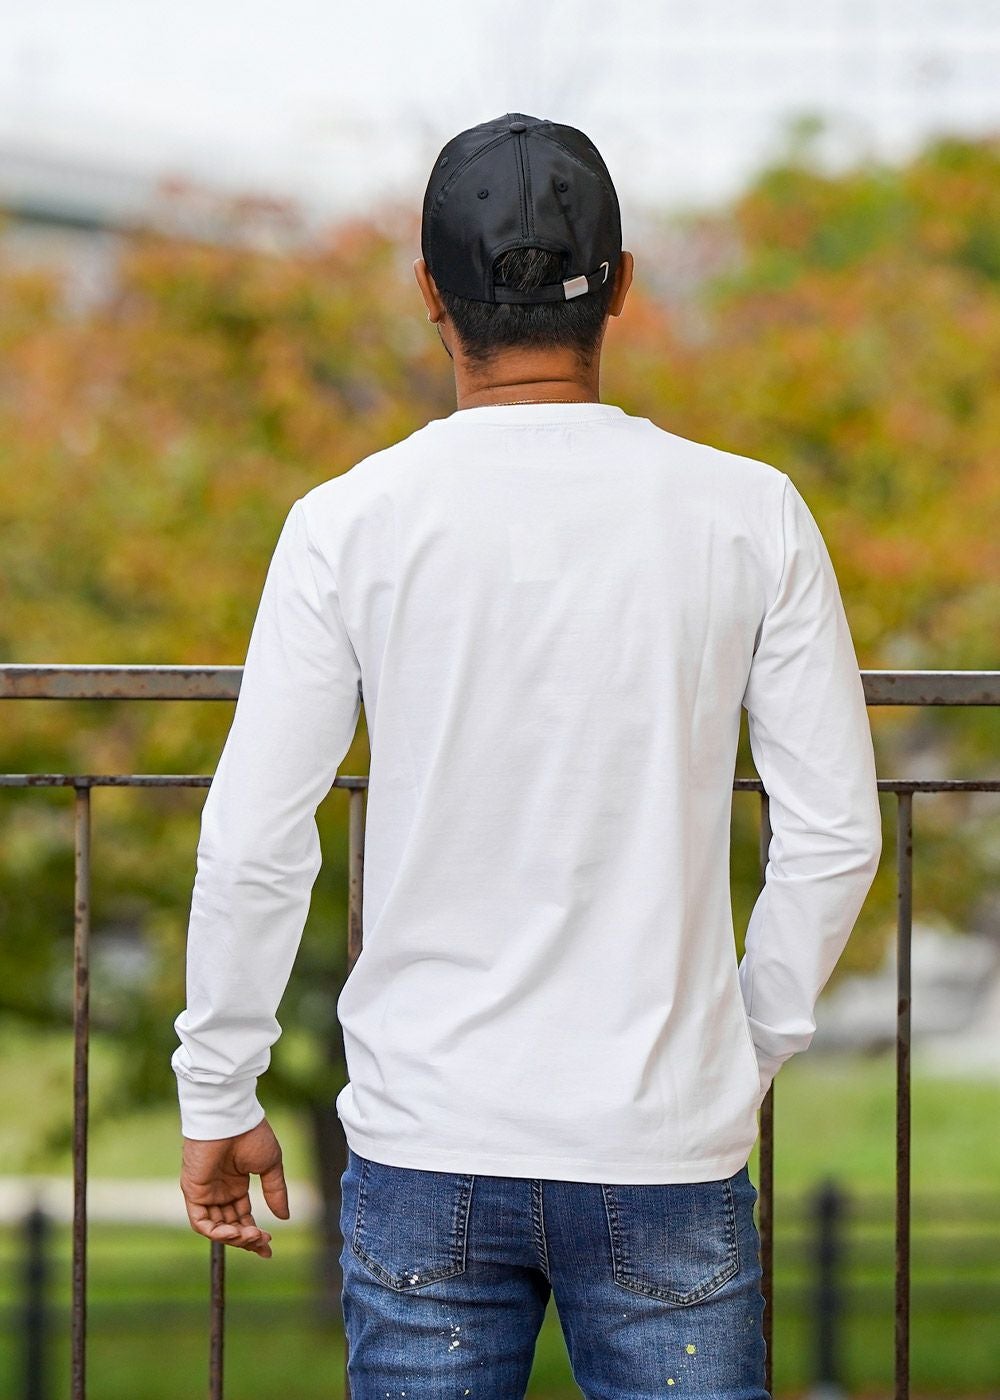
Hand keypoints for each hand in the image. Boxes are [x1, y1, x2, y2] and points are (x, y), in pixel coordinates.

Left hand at [180, 1116, 288, 1258]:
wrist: (231, 1119)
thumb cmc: (251, 1135)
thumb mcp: (270, 1166)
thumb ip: (275, 1192)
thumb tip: (284, 1218)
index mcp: (236, 1184)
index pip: (243, 1216)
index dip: (254, 1234)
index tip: (268, 1248)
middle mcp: (220, 1191)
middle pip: (231, 1226)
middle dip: (247, 1239)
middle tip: (263, 1242)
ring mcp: (206, 1193)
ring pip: (217, 1228)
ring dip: (234, 1237)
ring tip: (252, 1235)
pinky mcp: (193, 1192)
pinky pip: (201, 1222)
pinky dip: (216, 1232)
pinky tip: (234, 1231)